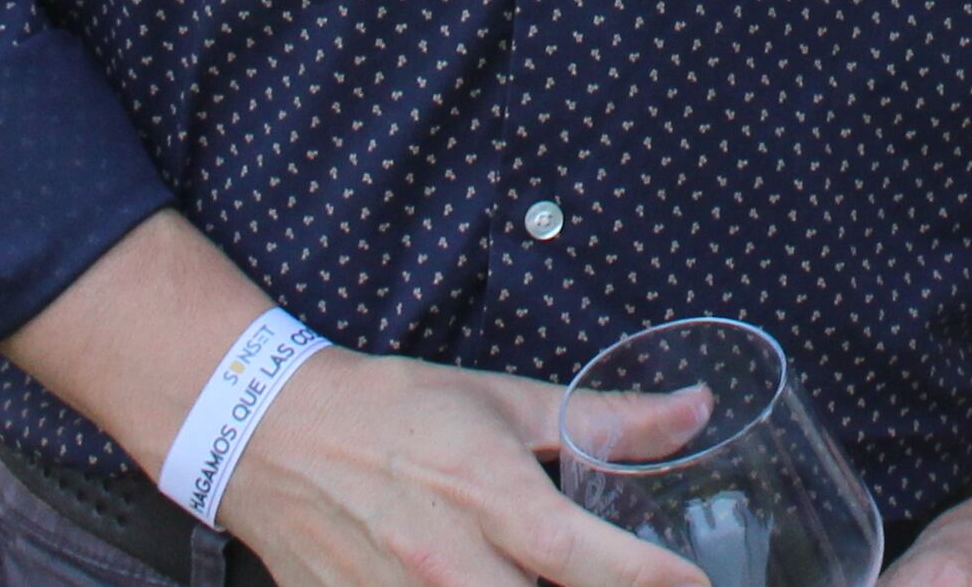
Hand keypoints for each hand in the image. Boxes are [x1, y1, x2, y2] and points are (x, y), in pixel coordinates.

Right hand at [219, 350, 697, 586]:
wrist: (275, 433)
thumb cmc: (397, 410)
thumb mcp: (506, 403)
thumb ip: (604, 421)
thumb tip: (696, 411)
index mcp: (491, 495)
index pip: (586, 560)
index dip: (649, 580)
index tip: (695, 585)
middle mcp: (449, 561)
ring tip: (547, 585)